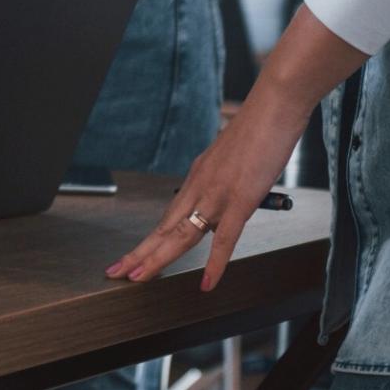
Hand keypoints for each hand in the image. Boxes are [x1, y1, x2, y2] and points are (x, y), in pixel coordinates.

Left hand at [105, 5, 367, 289]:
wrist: (273, 106)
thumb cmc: (259, 130)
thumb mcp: (232, 160)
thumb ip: (224, 181)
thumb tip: (223, 200)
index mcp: (197, 178)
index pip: (167, 217)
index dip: (149, 240)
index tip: (132, 257)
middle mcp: (199, 186)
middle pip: (164, 228)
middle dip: (139, 253)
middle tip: (116, 273)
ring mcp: (218, 194)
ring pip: (182, 234)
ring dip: (159, 259)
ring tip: (139, 279)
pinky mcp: (240, 199)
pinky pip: (225, 238)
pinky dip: (215, 264)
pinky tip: (206, 283)